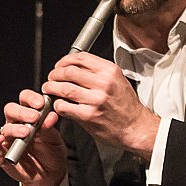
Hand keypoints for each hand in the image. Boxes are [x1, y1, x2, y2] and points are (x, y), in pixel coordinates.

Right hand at [0, 89, 67, 185]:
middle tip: (34, 117)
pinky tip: (1, 139)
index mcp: (30, 116)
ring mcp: (8, 138)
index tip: (40, 103)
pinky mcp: (1, 153)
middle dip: (22, 111)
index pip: (25, 100)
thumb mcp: (55, 140)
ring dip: (14, 128)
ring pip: (5, 127)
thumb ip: (50, 128)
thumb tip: (51, 115)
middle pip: (11, 109)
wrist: (50, 177)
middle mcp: (16, 124)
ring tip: (26, 132)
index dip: (30, 98)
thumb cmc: (52, 155)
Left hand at [43, 51, 158, 159]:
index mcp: (110, 71)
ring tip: (49, 89)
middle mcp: (103, 83)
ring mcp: (96, 99)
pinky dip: (57, 105)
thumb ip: (97, 72)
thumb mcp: (117, 80)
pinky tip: (59, 105)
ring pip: (63, 87)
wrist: (136, 128)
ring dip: (51, 88)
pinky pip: (64, 106)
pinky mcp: (88, 115)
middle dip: (54, 74)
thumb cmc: (126, 106)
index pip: (80, 58)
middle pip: (68, 71)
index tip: (59, 65)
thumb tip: (74, 66)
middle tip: (51, 78)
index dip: (64, 60)